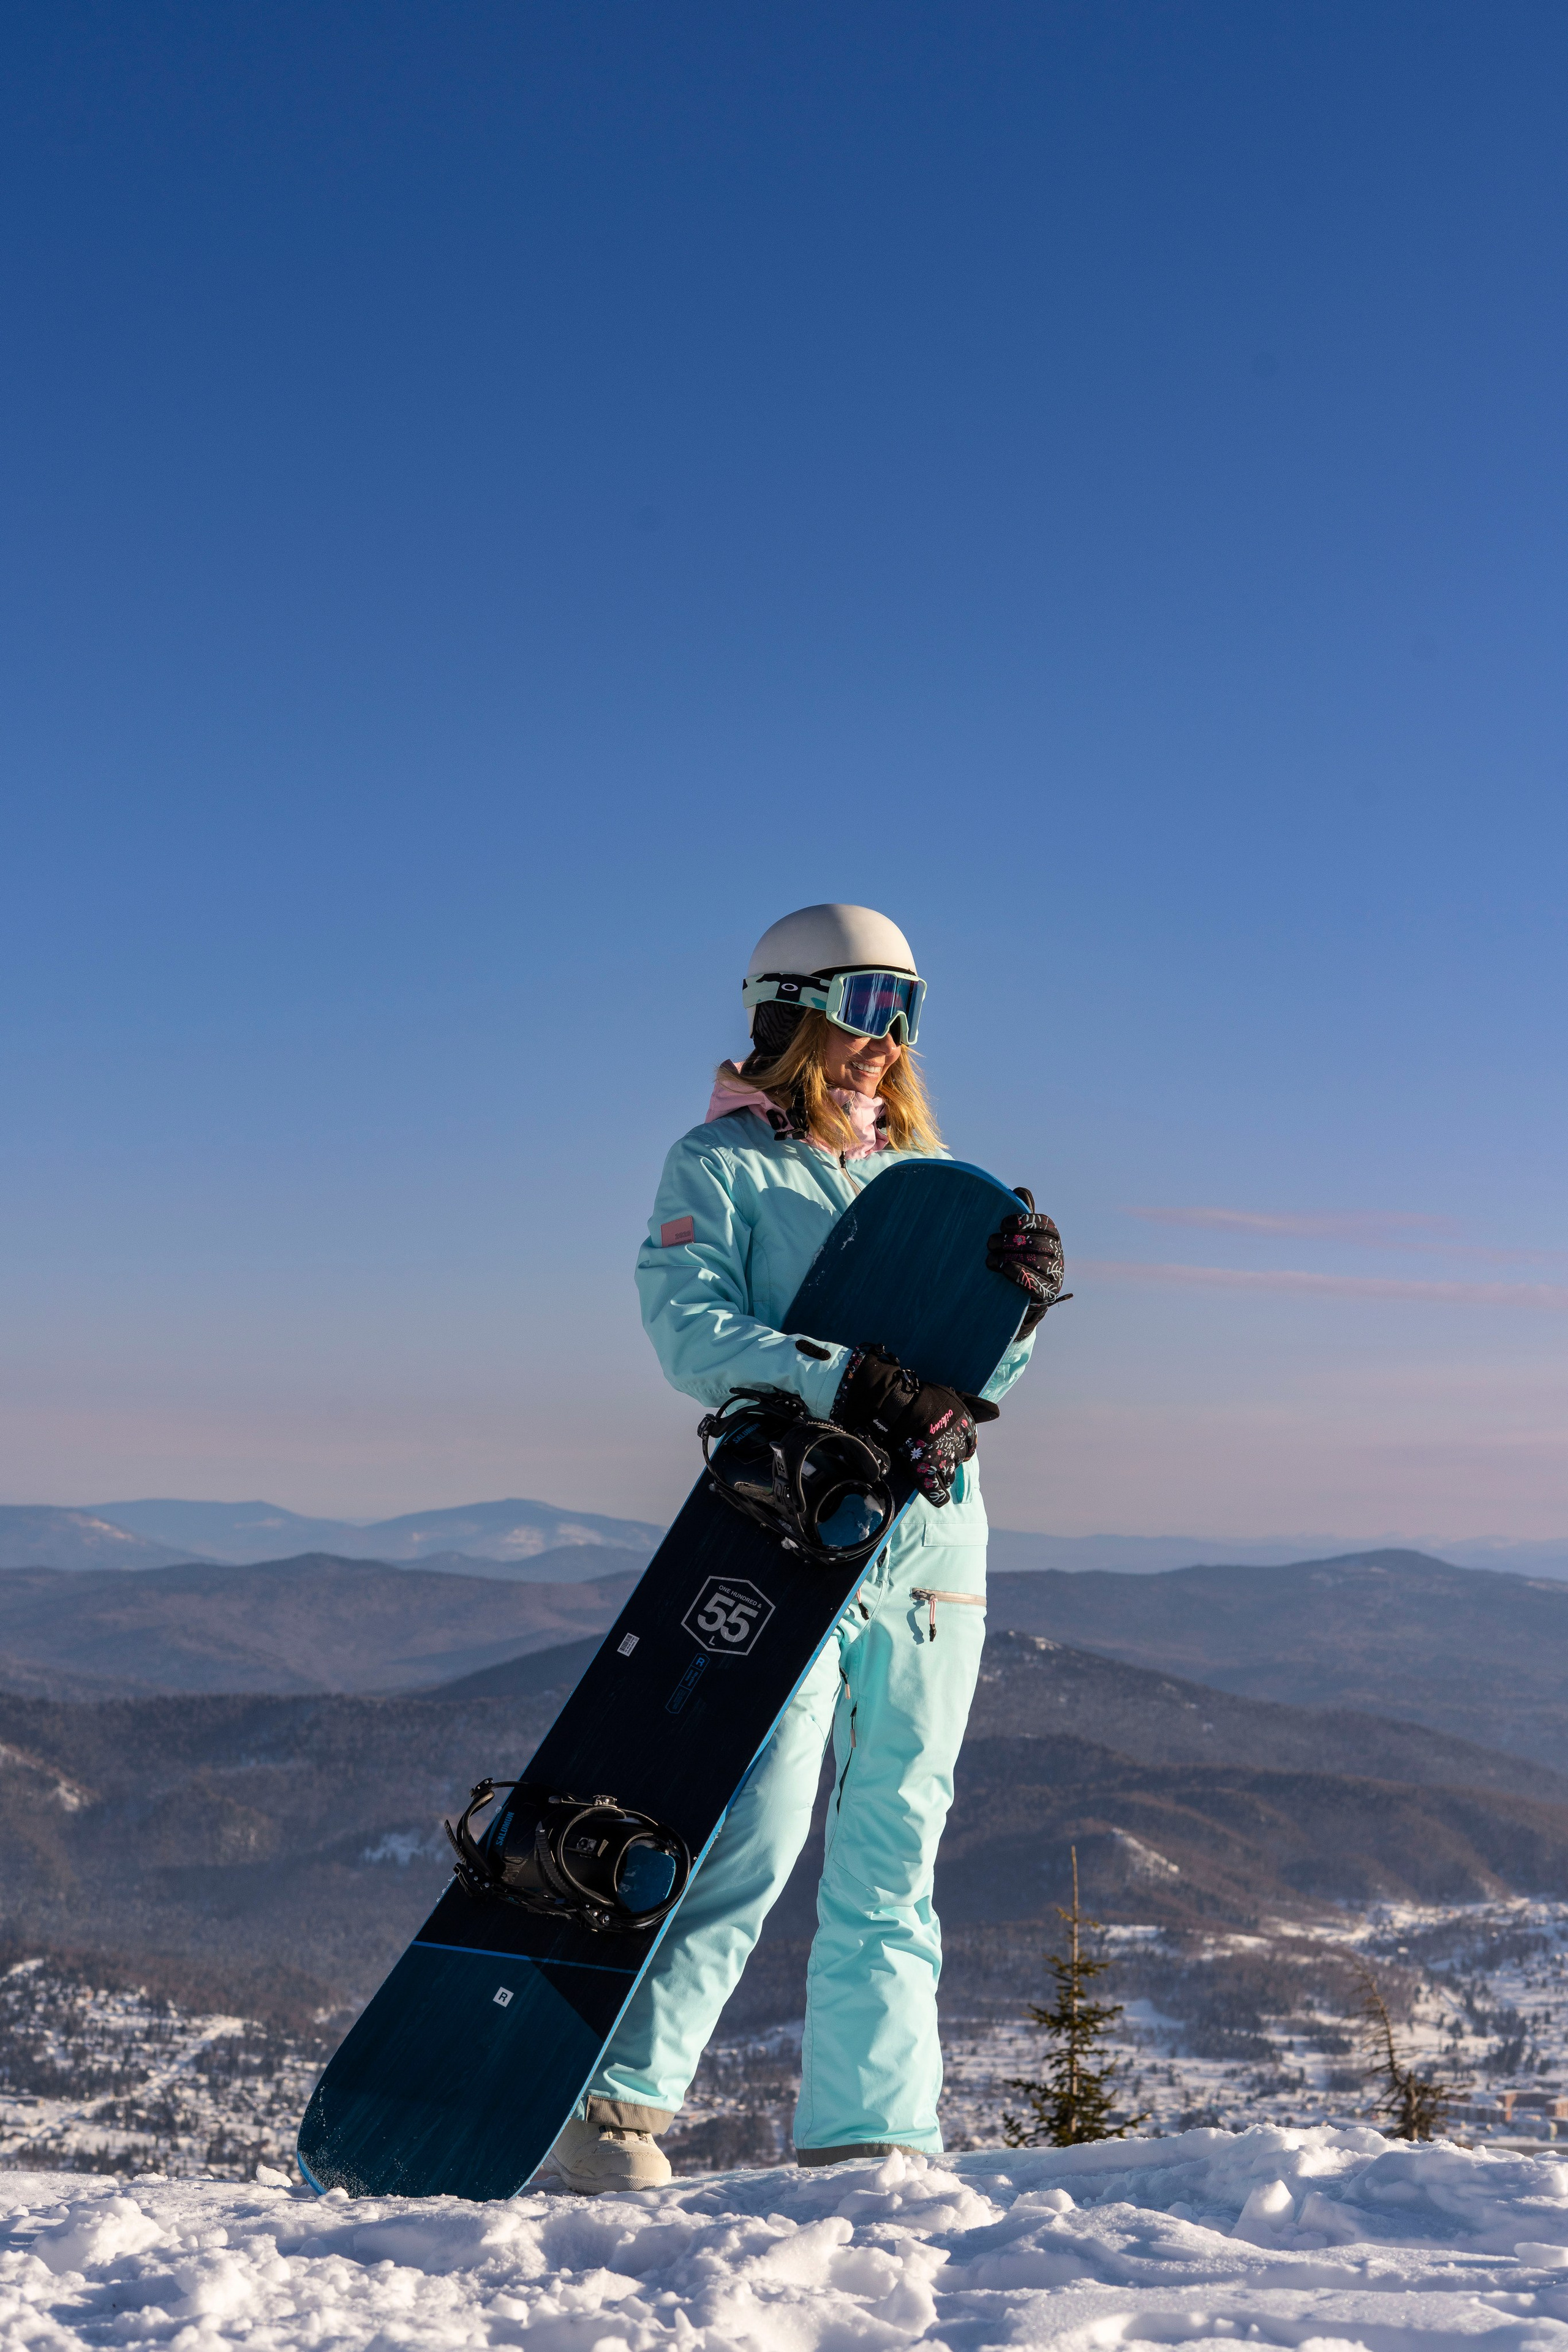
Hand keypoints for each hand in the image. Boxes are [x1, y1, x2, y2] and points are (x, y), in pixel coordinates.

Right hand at [832, 1342, 999, 1506]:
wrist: (899, 1404)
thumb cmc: (926, 1399)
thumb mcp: (955, 1396)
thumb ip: (976, 1405)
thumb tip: (996, 1413)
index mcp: (966, 1428)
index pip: (969, 1446)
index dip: (958, 1447)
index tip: (948, 1446)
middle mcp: (957, 1445)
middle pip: (958, 1461)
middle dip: (949, 1460)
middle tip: (936, 1456)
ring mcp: (941, 1459)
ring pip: (948, 1475)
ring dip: (943, 1475)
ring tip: (932, 1471)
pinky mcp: (925, 1470)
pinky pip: (936, 1490)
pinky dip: (938, 1495)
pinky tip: (939, 1497)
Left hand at [987, 1186, 1065, 1335]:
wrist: (1015, 1294)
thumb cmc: (1015, 1257)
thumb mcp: (1017, 1236)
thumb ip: (1019, 1217)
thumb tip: (1019, 1191)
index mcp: (1052, 1236)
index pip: (1045, 1224)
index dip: (1024, 1222)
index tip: (1002, 1224)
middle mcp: (1058, 1254)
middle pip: (1038, 1243)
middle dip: (1011, 1242)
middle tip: (989, 1243)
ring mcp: (1055, 1275)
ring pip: (1037, 1263)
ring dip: (1011, 1258)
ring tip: (990, 1259)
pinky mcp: (1048, 1293)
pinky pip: (1036, 1285)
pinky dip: (1019, 1275)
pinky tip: (1004, 1269)